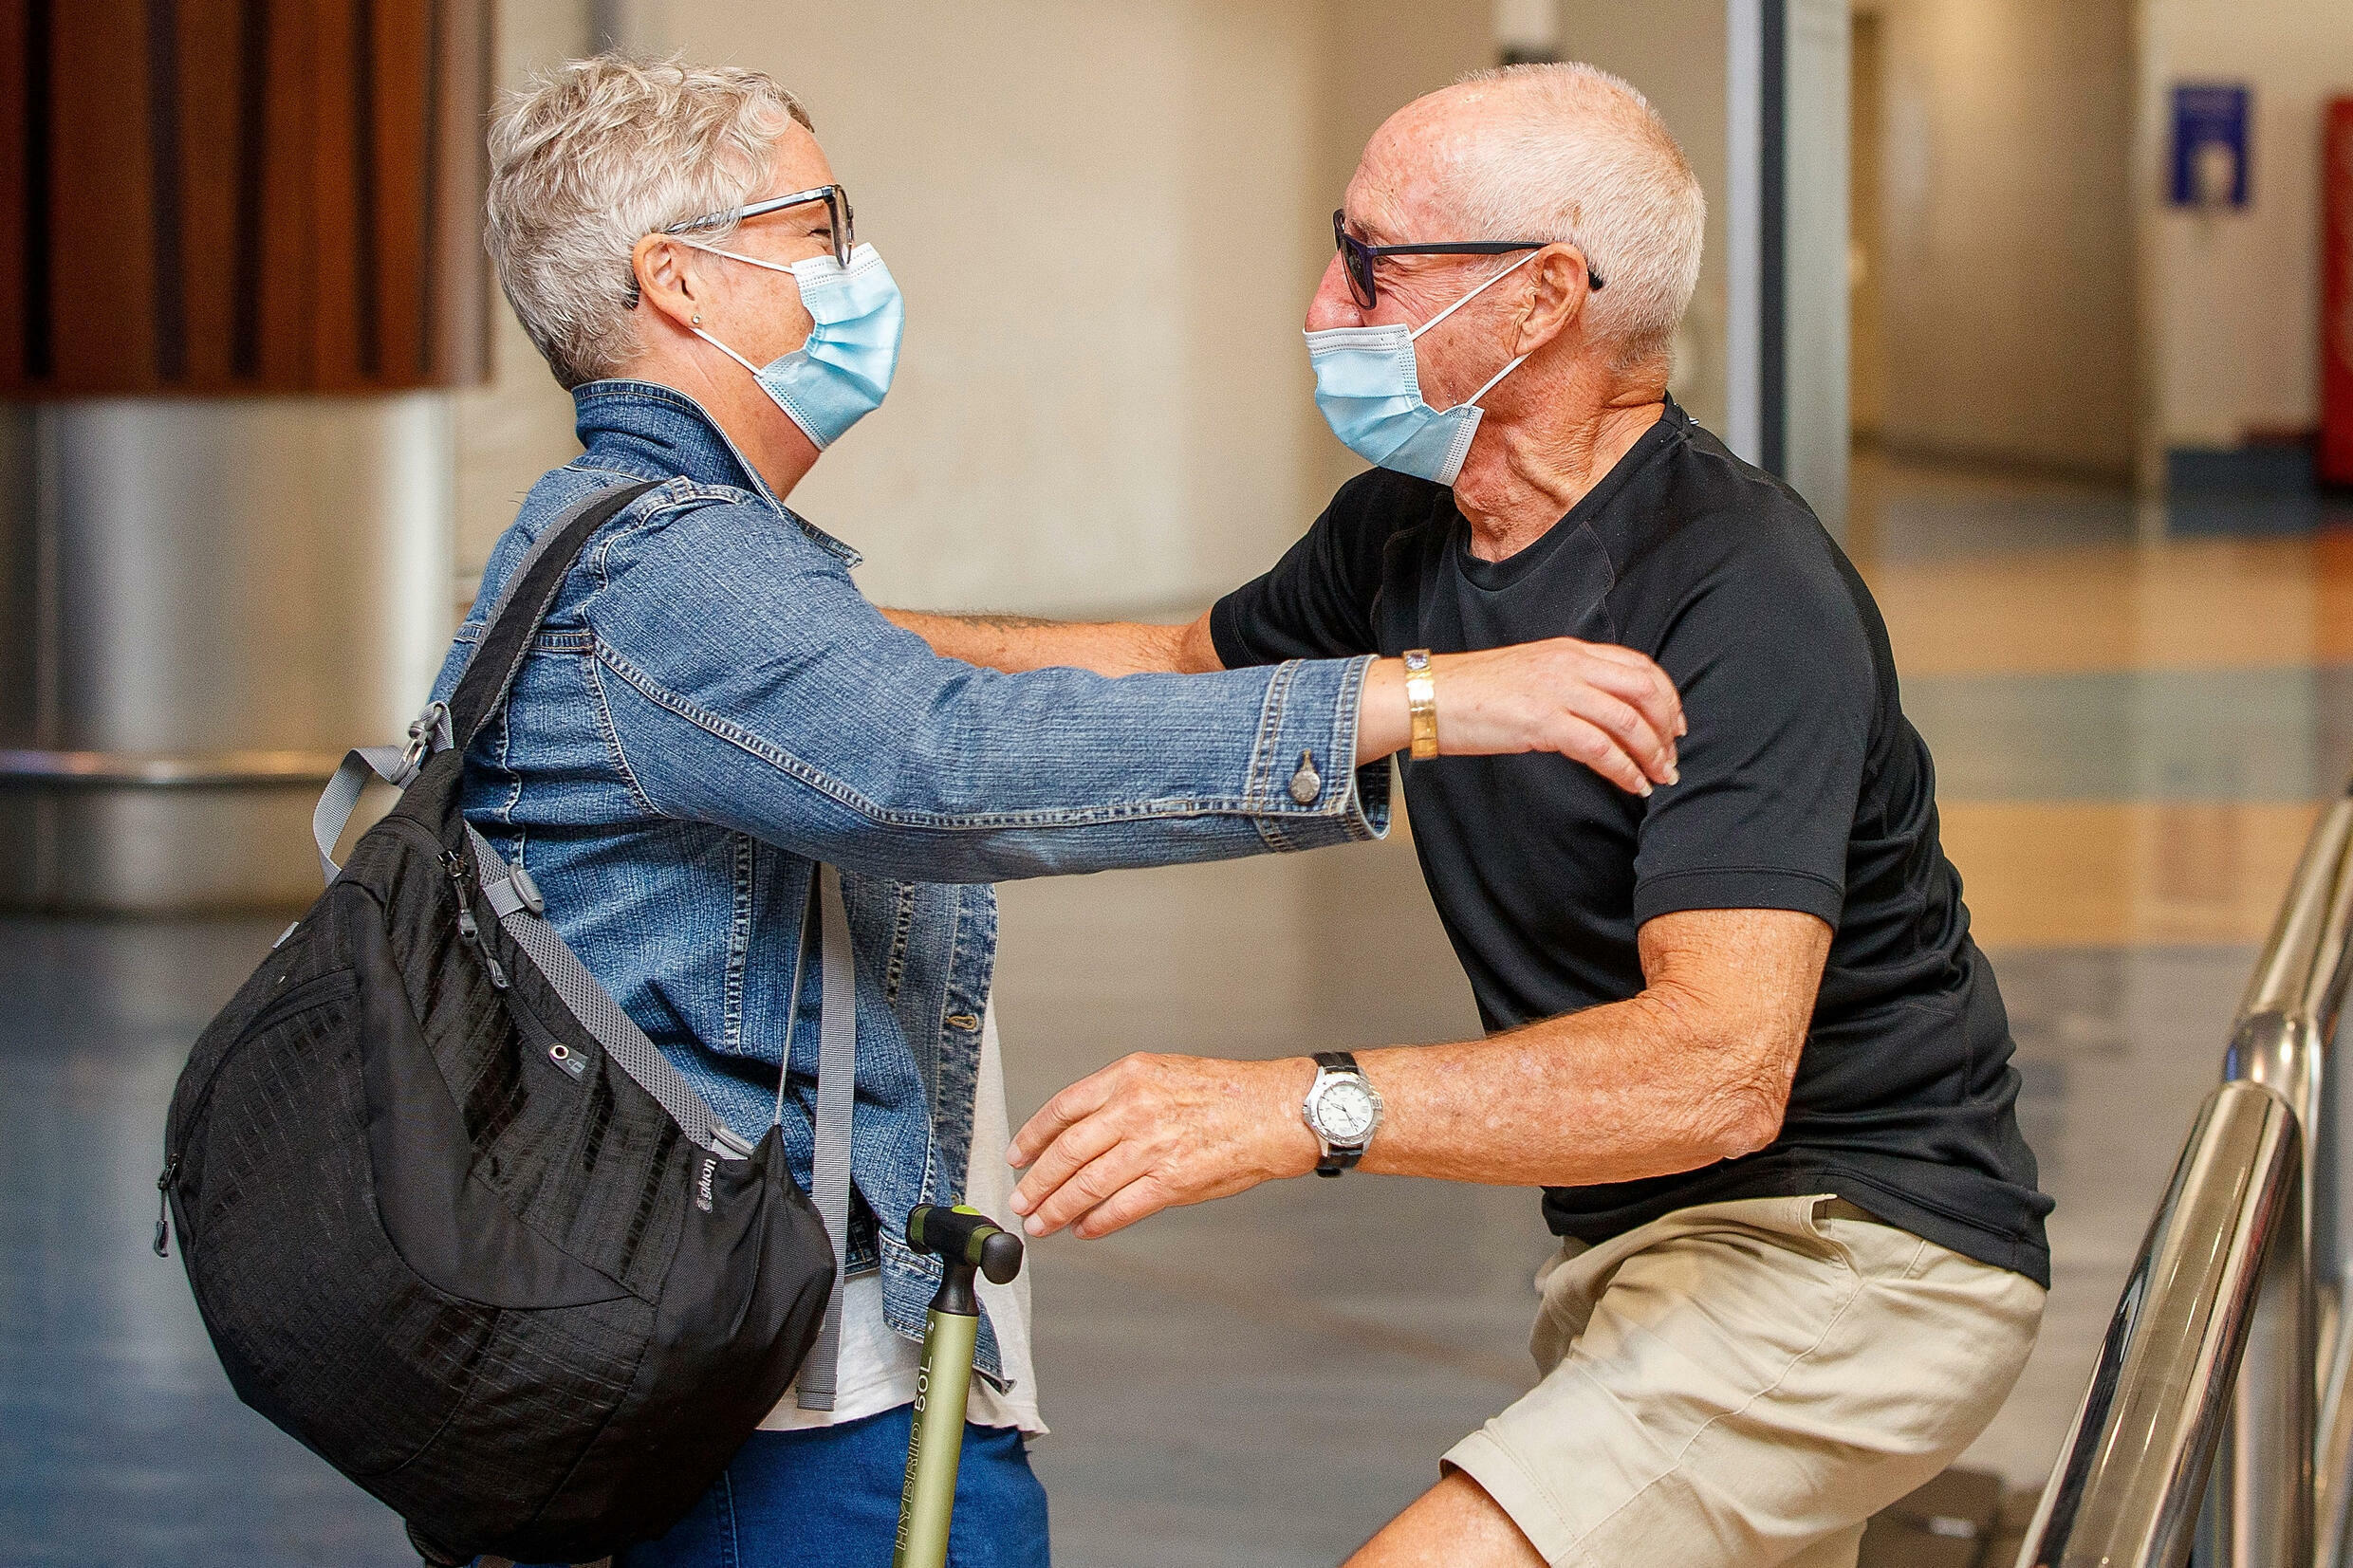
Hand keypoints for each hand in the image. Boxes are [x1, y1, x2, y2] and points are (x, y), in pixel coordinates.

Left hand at [1007, 1054, 1320, 1238]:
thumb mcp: (1165, 1072)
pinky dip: (1097, 1223)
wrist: (1276, 1111)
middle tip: (1020, 1199)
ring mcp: (1152, 1146)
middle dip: (1037, 1181)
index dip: (1032, 1135)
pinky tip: (1084, 1229)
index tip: (1018, 1155)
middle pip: (1066, 1151)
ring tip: (1041, 1222)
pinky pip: (1121, 1208)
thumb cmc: (1228, 1092)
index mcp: (1130, 1076)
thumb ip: (1123, 1097)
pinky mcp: (1172, 1181)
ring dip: (1057, 1208)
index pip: (1063, 1107)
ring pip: (1086, 1184)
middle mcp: (1135, 1108)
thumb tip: (1083, 1132)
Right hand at [1356, 639, 1684, 795]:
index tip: (1675, 724)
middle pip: (1645, 690)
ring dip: (1653, 754)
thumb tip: (1599, 709)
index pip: (1638, 665)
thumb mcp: (1531, 673)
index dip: (1667, 696)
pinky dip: (1626, 770)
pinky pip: (1601, 749)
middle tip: (1672, 756)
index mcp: (1570, 650)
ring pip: (1629, 721)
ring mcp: (1557, 692)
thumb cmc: (1474, 692)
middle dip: (1668, 726)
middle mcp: (1570, 665)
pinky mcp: (1543, 722)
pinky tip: (1633, 786)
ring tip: (1660, 777)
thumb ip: (1567, 681)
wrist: (1432, 697)